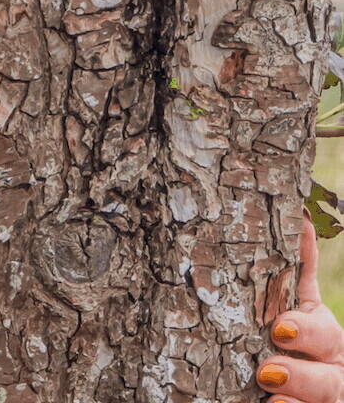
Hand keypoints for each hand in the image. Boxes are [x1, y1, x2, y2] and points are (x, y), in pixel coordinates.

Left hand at [258, 219, 343, 402]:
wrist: (302, 388)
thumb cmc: (300, 343)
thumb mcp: (299, 308)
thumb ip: (302, 271)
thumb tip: (303, 216)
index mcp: (326, 339)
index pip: (322, 331)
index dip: (305, 330)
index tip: (279, 327)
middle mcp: (333, 370)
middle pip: (329, 373)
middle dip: (302, 371)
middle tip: (267, 366)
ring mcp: (327, 397)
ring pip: (325, 399)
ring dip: (297, 394)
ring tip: (268, 386)